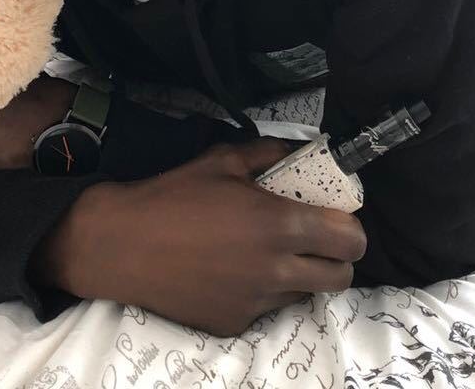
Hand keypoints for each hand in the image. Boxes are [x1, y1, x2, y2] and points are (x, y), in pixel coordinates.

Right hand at [32, 137, 366, 335]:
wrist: (122, 244)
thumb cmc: (173, 195)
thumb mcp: (223, 160)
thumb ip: (268, 154)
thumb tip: (296, 150)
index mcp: (279, 225)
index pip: (350, 239)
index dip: (352, 228)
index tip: (337, 216)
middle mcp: (276, 270)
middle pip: (341, 277)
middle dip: (337, 256)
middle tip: (315, 238)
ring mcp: (256, 302)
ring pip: (304, 294)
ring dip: (300, 274)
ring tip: (270, 252)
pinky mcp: (233, 324)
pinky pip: (266, 308)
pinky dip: (263, 290)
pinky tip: (234, 270)